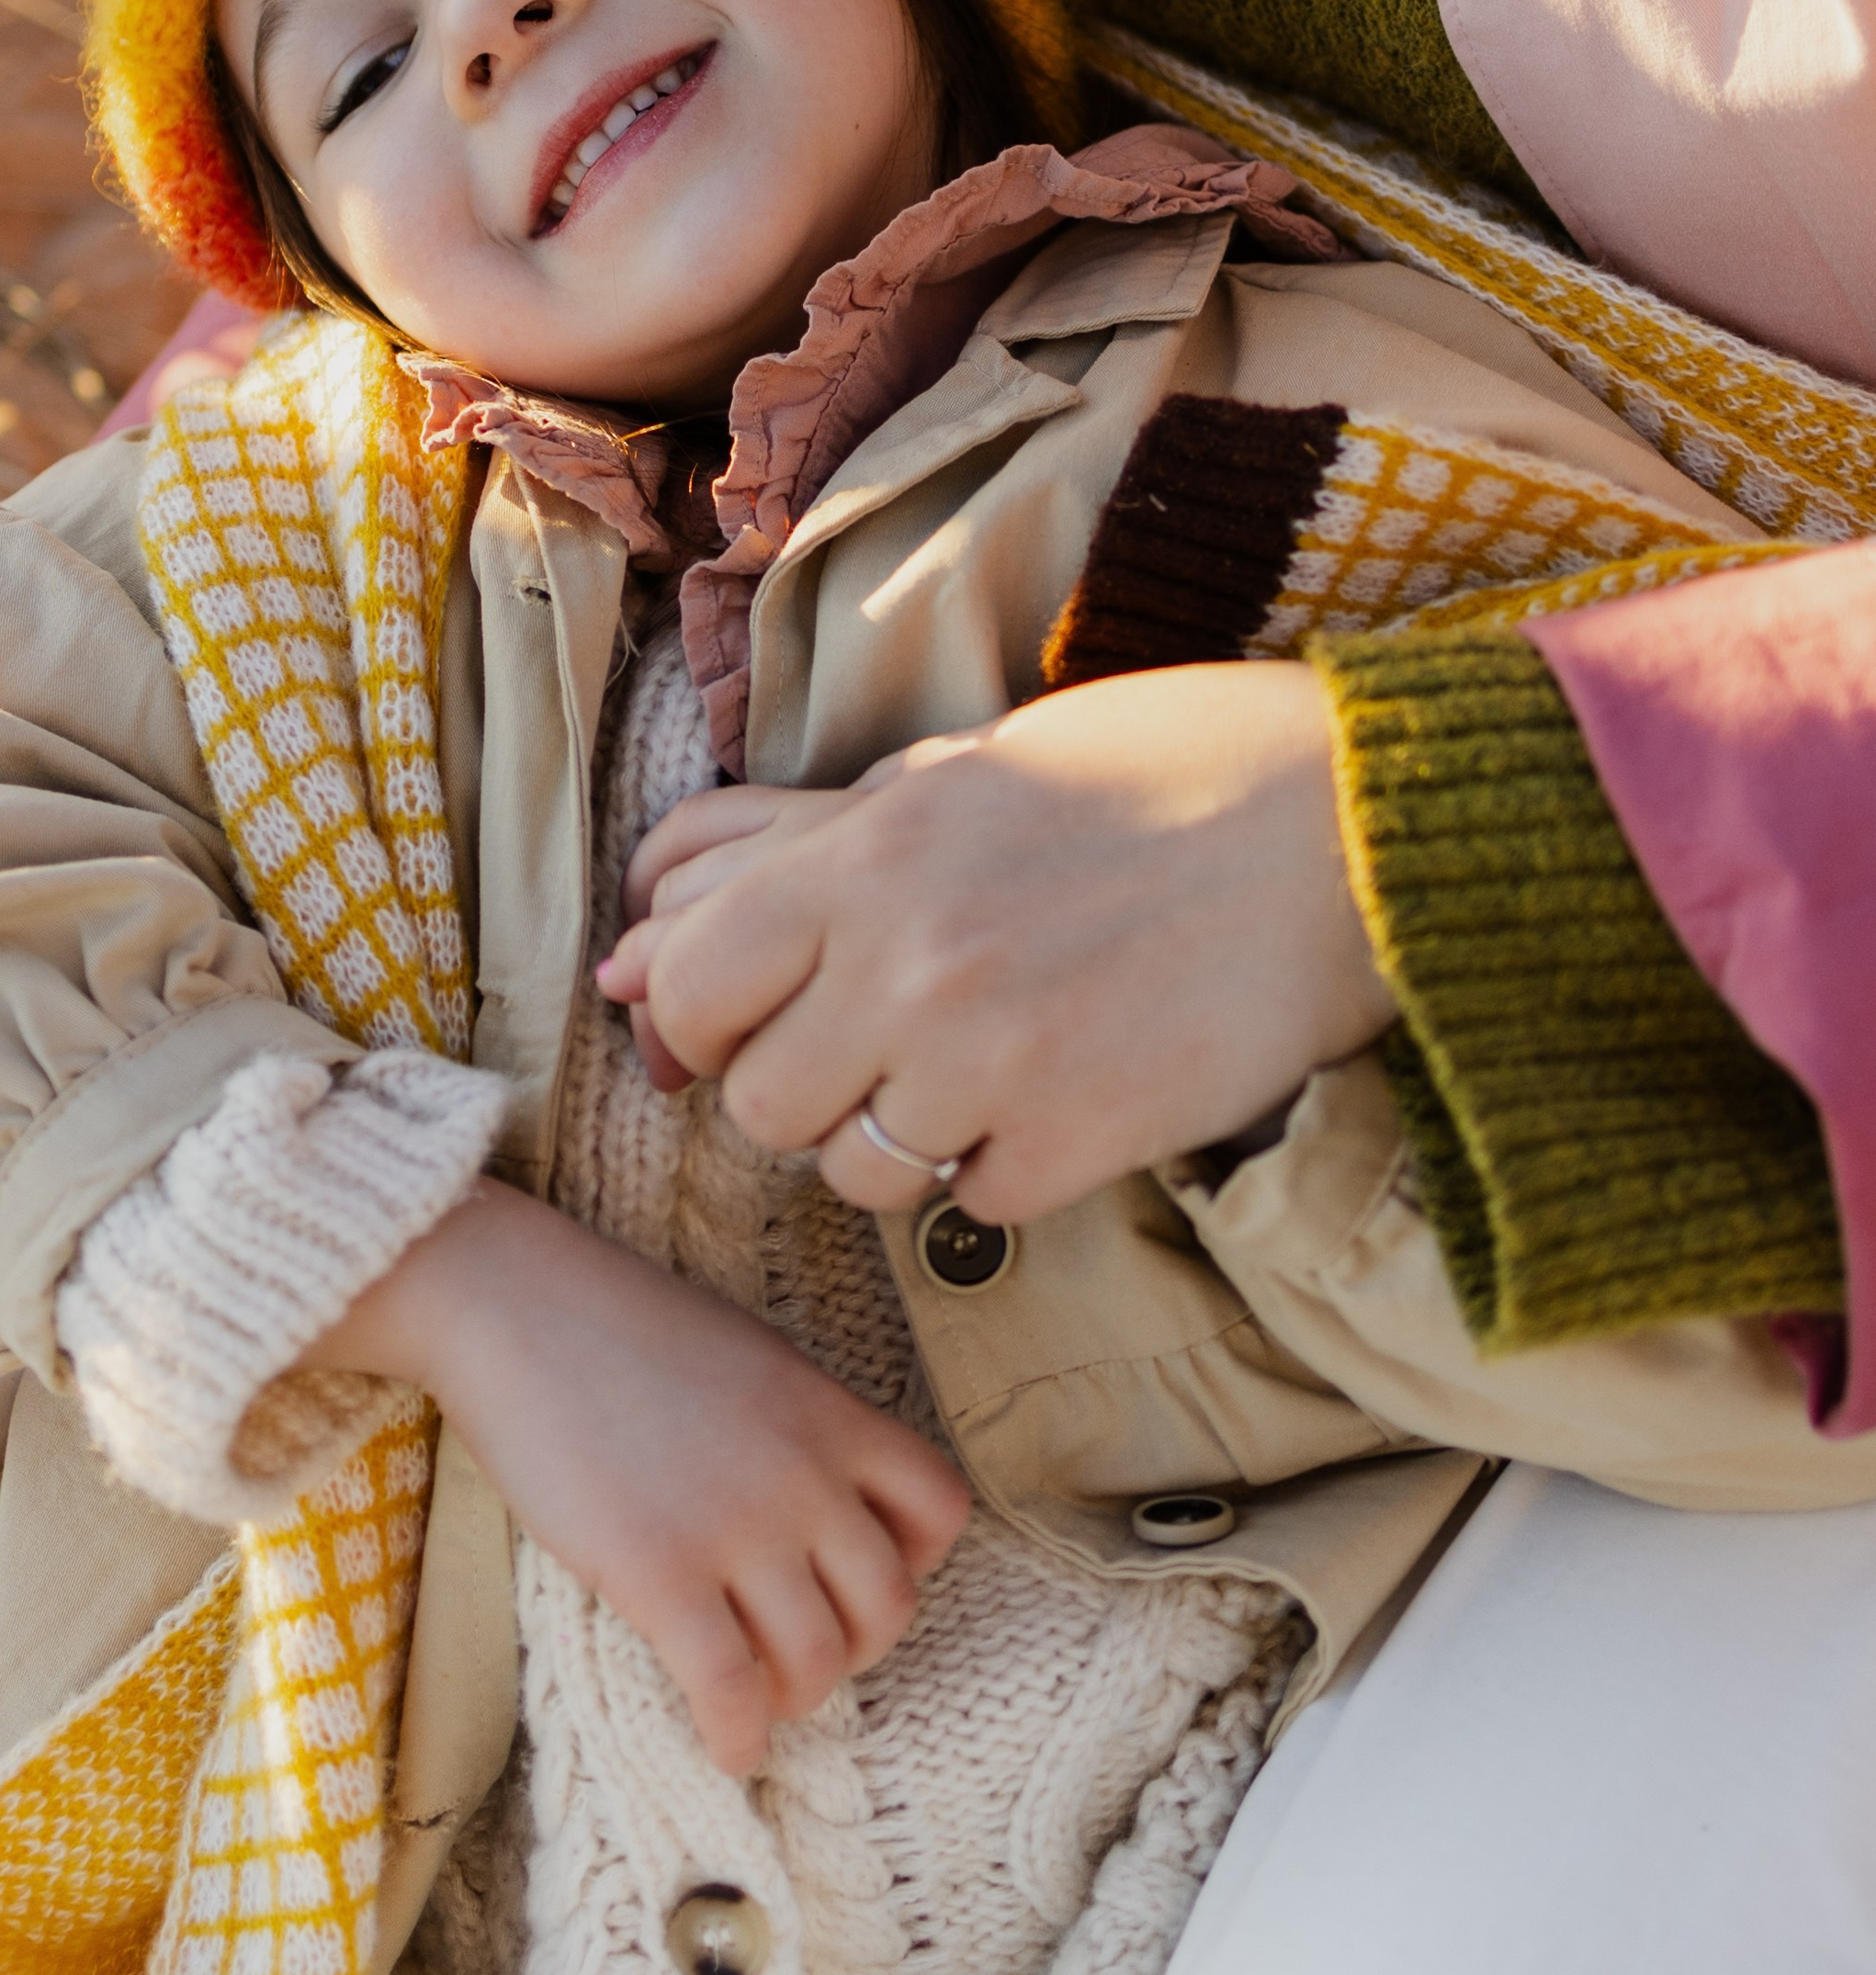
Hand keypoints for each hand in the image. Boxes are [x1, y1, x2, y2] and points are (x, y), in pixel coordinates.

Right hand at [300, 1179, 967, 1775]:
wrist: (517, 1306)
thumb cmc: (618, 1323)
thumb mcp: (748, 1356)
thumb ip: (797, 1429)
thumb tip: (812, 1509)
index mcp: (831, 1411)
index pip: (940, 1510)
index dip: (915, 1560)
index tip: (859, 1574)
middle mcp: (804, 1474)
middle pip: (888, 1606)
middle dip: (856, 1646)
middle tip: (806, 1650)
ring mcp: (736, 1527)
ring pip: (820, 1661)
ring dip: (796, 1697)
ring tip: (759, 1698)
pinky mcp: (661, 1573)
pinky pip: (732, 1689)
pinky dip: (737, 1736)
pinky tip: (722, 1742)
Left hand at [604, 660, 1392, 1224]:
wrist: (1341, 825)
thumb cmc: (1144, 773)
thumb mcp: (950, 774)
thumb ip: (791, 859)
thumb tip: (634, 952)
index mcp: (864, 855)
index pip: (685, 988)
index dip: (697, 1021)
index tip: (747, 1020)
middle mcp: (907, 962)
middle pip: (759, 1104)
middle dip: (802, 1090)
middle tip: (879, 1046)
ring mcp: (992, 1060)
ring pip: (854, 1173)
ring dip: (897, 1138)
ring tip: (977, 1066)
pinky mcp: (1080, 1139)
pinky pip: (975, 1201)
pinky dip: (1004, 1166)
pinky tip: (1060, 1093)